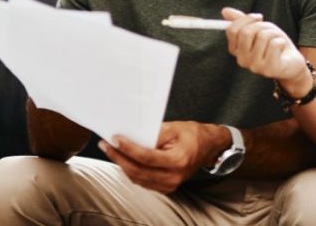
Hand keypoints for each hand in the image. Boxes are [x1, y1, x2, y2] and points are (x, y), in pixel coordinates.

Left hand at [99, 121, 228, 192]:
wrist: (209, 148)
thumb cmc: (194, 134)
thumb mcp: (176, 127)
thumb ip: (154, 133)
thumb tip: (132, 135)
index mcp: (178, 160)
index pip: (146, 157)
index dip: (128, 149)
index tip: (115, 139)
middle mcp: (174, 177)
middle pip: (138, 170)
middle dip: (119, 157)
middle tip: (106, 145)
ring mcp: (170, 185)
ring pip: (137, 178)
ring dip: (121, 165)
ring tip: (111, 150)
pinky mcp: (166, 188)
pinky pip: (142, 181)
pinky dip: (130, 171)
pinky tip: (123, 159)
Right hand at [222, 7, 306, 83]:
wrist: (292, 62)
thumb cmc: (273, 44)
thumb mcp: (258, 28)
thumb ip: (241, 21)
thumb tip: (225, 10)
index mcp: (236, 50)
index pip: (232, 30)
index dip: (246, 19)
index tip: (258, 18)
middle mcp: (242, 60)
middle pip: (246, 32)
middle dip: (261, 25)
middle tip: (269, 29)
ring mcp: (255, 66)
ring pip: (263, 36)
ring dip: (274, 33)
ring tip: (277, 41)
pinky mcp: (269, 69)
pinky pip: (274, 44)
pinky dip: (281, 41)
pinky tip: (282, 48)